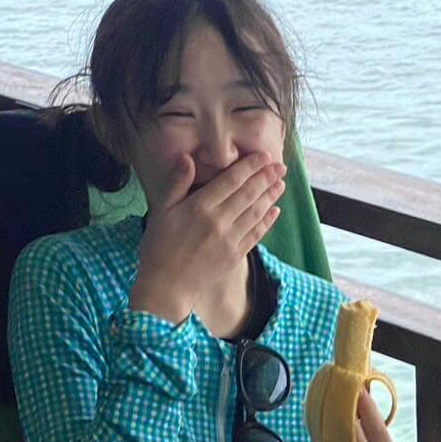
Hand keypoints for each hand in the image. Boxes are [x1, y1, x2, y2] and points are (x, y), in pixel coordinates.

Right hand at [130, 152, 285, 322]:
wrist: (166, 285)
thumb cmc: (159, 246)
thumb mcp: (161, 210)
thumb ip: (177, 183)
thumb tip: (188, 157)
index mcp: (200, 206)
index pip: (231, 180)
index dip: (250, 166)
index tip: (264, 156)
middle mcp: (218, 221)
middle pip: (249, 194)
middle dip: (267, 178)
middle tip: (281, 166)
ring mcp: (229, 240)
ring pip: (256, 213)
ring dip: (271, 197)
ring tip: (281, 184)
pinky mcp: (235, 256)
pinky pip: (256, 235)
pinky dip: (267, 222)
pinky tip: (275, 211)